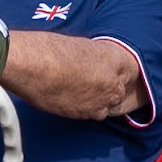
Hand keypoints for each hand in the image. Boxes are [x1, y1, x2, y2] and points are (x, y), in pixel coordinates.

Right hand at [0, 30, 145, 120]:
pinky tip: (69, 100)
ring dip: (96, 102)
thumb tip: (92, 67)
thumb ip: (93, 60)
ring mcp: (101, 101)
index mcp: (115, 59)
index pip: (129, 70)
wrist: (32, 67)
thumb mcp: (79, 47)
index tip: (107, 73)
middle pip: (119, 91)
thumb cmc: (49, 49)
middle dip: (107, 89)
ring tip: (76, 92)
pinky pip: (92, 115)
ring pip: (106, 106)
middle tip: (89, 84)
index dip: (116, 73)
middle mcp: (113, 82)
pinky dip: (84, 110)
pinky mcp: (86, 115)